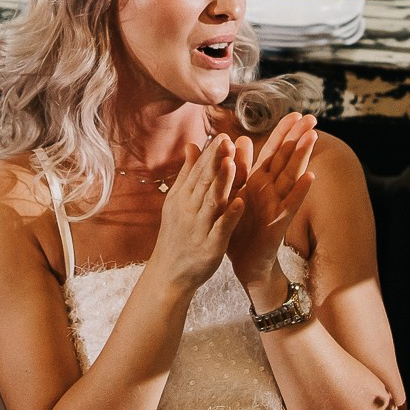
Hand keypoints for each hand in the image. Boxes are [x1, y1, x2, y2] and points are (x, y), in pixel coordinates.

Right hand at [145, 135, 244, 298]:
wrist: (169, 274)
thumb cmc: (176, 235)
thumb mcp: (177, 202)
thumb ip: (188, 174)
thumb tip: (192, 145)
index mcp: (183, 198)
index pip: (197, 172)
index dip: (210, 154)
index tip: (223, 135)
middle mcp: (189, 210)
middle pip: (203, 182)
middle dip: (215, 161)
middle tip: (227, 140)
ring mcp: (199, 228)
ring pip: (212, 202)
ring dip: (221, 182)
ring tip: (232, 163)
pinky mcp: (210, 247)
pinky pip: (221, 229)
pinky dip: (230, 216)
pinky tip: (241, 202)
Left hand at [226, 113, 317, 292]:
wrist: (242, 260)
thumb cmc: (240, 225)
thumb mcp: (233, 192)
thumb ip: (235, 167)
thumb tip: (235, 139)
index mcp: (258, 180)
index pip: (273, 151)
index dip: (283, 132)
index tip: (295, 113)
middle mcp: (271, 189)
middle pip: (286, 158)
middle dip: (298, 137)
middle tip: (312, 117)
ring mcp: (277, 204)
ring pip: (292, 176)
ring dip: (302, 156)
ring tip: (313, 137)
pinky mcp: (278, 222)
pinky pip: (290, 204)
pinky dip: (300, 191)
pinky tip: (311, 177)